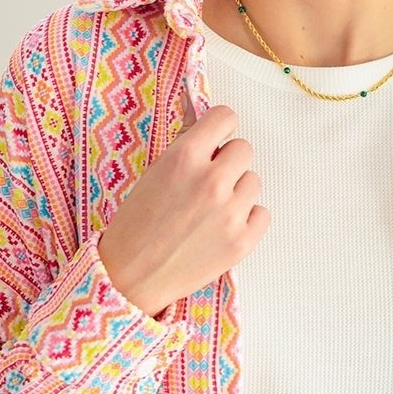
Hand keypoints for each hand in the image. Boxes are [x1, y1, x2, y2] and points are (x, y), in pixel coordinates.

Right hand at [97, 99, 269, 317]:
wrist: (130, 276)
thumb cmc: (135, 225)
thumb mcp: (154, 173)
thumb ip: (186, 149)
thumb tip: (206, 125)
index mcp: (185, 157)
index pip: (225, 117)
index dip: (219, 129)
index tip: (214, 141)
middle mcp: (211, 181)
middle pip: (245, 149)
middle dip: (227, 162)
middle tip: (207, 182)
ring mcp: (230, 213)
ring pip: (253, 182)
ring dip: (236, 192)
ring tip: (209, 211)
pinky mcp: (242, 241)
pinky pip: (261, 213)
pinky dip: (246, 219)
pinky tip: (222, 229)